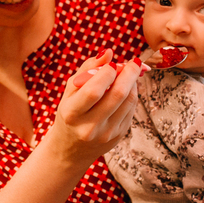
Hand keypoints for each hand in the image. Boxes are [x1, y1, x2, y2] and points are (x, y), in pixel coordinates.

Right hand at [43, 50, 141, 169]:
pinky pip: (131, 109)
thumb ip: (87, 69)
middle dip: (129, 73)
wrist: (70, 149)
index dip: (107, 72)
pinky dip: (132, 95)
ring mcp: (106, 134)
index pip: (94, 90)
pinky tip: (126, 89)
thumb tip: (108, 52)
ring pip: (129, 101)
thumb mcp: (70, 92)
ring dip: (133, 83)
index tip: (110, 64)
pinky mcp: (119, 136)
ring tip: (130, 74)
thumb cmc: (70, 113)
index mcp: (72, 113)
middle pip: (118, 94)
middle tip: (133, 62)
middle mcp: (89, 126)